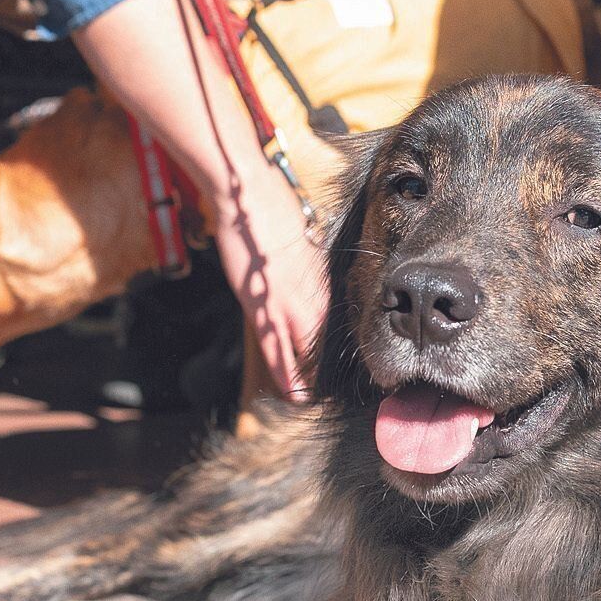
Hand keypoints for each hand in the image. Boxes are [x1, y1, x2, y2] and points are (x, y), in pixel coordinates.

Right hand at [209, 160, 327, 400]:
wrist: (249, 198)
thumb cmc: (278, 213)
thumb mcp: (307, 246)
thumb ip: (314, 275)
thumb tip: (318, 289)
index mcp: (325, 286)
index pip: (338, 332)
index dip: (344, 355)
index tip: (351, 373)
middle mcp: (310, 301)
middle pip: (324, 351)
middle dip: (328, 375)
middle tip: (333, 396)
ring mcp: (284, 308)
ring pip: (302, 358)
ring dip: (306, 382)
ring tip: (310, 402)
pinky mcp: (258, 310)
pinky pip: (275, 351)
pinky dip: (284, 373)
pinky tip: (291, 392)